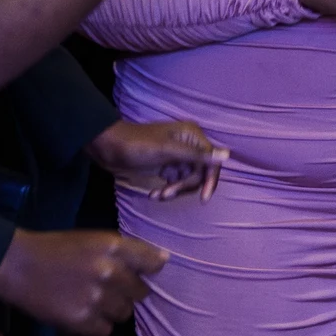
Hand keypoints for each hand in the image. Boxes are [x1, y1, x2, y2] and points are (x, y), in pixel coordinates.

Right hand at [0, 228, 167, 335]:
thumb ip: (127, 250)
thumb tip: (164, 261)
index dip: (150, 270)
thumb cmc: (58, 249)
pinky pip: (105, 330)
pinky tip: (81, 312)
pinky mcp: (81, 321)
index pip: (153, 262)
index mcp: (113, 246)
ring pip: (124, 313)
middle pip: (141, 293)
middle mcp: (109, 272)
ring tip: (90, 299)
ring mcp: (96, 298)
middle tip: (107, 287)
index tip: (143, 272)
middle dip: (128, 291)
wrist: (19, 266)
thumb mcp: (94, 239)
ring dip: (112, 309)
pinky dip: (96, 325)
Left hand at [85, 118, 229, 201]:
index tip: (203, 199)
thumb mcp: (167, 150)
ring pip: (187, 180)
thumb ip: (197, 155)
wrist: (108, 148)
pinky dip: (168, 190)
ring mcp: (177, 156)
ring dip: (175, 190)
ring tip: (157, 196)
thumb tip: (228, 155)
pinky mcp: (166, 165)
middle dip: (184, 186)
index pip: (211, 161)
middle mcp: (188, 144)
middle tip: (167, 194)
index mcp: (192, 136)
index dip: (209, 180)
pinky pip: (176, 182)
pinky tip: (154, 194)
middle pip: (199, 173)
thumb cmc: (137, 145)